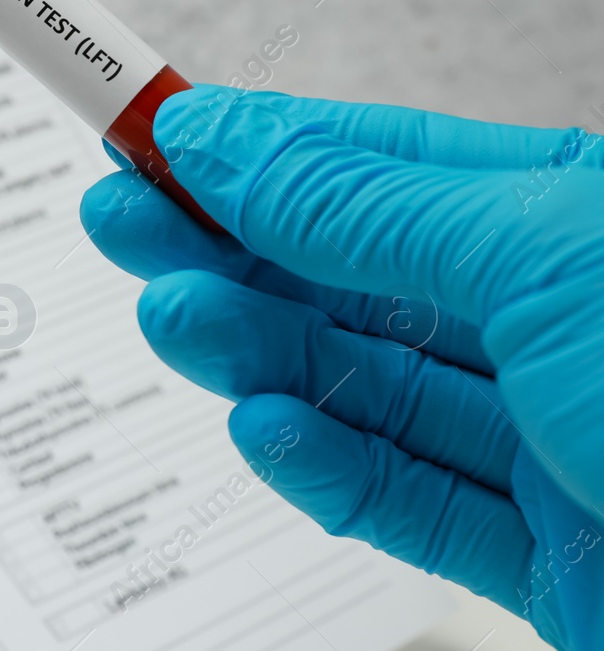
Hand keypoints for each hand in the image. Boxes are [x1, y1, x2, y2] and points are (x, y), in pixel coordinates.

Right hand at [81, 87, 603, 648]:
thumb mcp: (544, 257)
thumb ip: (367, 206)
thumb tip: (230, 140)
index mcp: (568, 215)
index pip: (371, 161)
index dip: (249, 142)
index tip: (142, 124)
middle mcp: (558, 320)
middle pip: (349, 276)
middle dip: (227, 247)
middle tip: (124, 223)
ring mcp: (551, 441)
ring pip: (362, 388)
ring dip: (256, 355)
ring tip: (177, 320)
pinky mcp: (549, 558)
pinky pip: (407, 503)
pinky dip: (323, 469)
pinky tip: (266, 431)